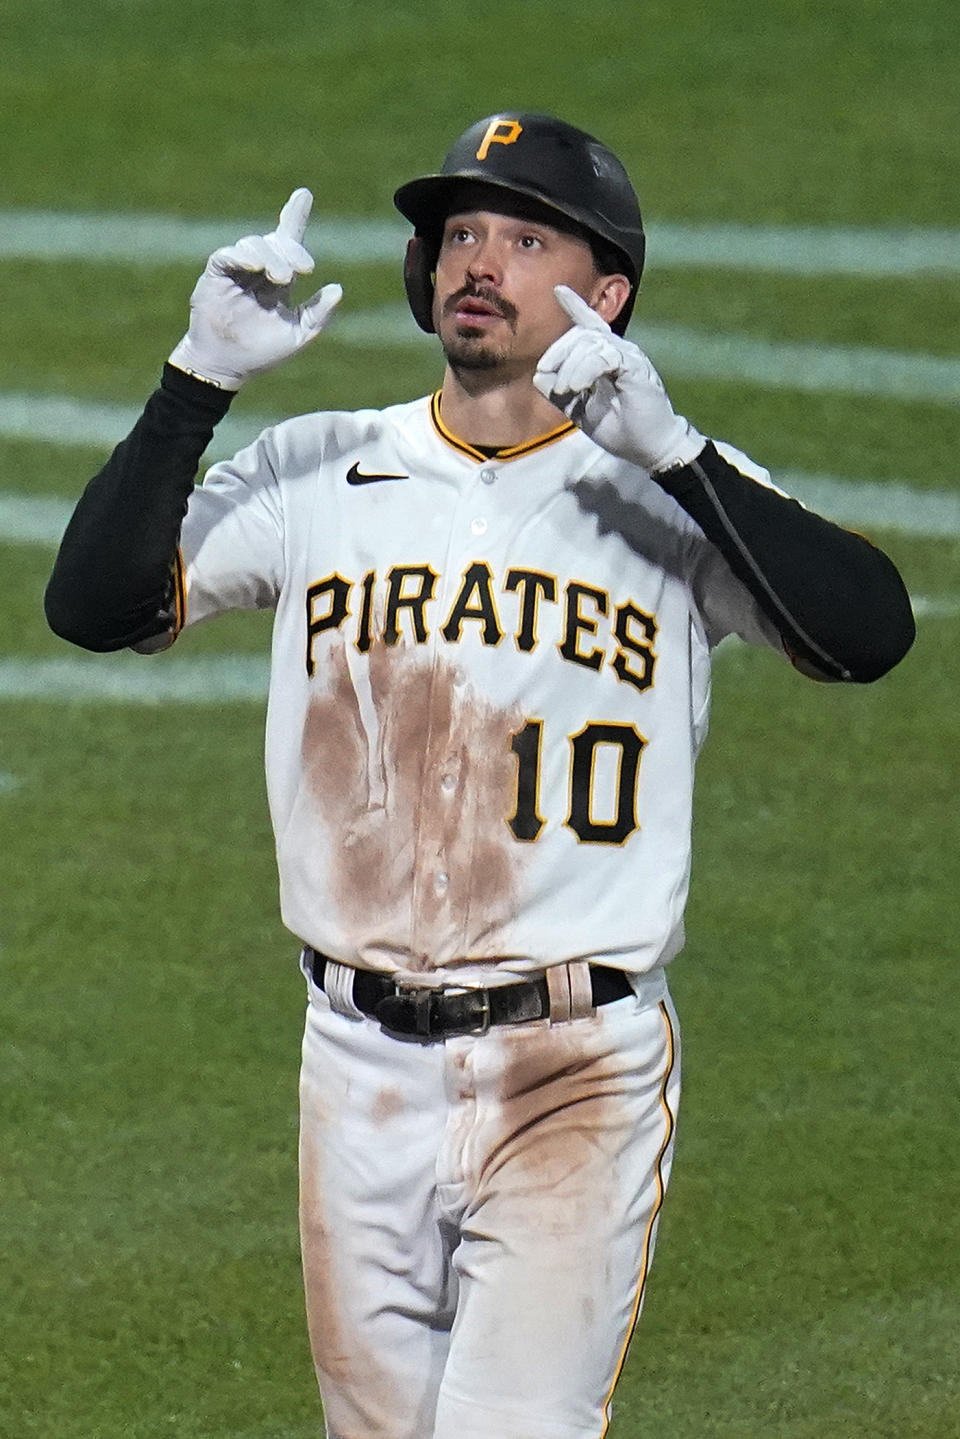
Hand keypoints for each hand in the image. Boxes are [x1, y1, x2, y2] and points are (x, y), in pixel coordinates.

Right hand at [168, 189, 342, 389]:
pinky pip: (228, 254)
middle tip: (305, 269)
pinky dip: (242, 255)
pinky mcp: (216, 275)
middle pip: (276, 241)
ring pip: (254, 244)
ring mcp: (237, 270)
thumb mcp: (298, 335)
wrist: (228, 366)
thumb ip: (318, 313)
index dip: (295, 217)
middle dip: (292, 250)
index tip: (304, 195)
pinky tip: (255, 266)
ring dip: (271, 257)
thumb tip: (338, 289)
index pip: (288, 242)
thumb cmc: (262, 353)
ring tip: (281, 278)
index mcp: (279, 280)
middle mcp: (258, 270)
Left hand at [533, 286, 703, 472]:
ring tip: (564, 389)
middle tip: (545, 373)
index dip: (575, 306)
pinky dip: (586, 370)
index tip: (558, 290)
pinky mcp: (636, 367)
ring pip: (590, 343)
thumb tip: (539, 376)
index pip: (590, 326)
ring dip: (570, 366)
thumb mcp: (579, 410)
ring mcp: (629, 357)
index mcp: (607, 358)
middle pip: (581, 334)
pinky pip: (606, 356)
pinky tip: (578, 386)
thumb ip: (560, 393)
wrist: (648, 447)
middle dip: (558, 351)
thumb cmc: (619, 428)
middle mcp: (620, 351)